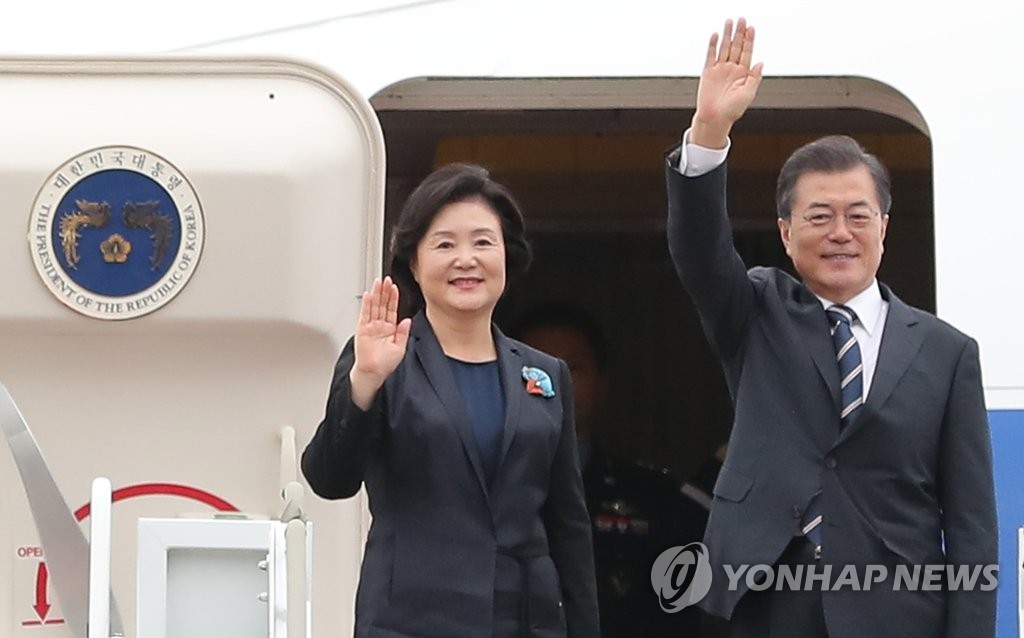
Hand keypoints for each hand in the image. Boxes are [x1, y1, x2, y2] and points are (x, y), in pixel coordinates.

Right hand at [349, 276, 410, 408]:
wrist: (373, 373)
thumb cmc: (385, 364)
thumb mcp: (400, 347)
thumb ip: (403, 333)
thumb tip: (407, 320)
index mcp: (390, 329)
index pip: (392, 309)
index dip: (393, 298)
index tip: (395, 287)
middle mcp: (380, 326)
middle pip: (382, 304)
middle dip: (384, 291)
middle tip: (386, 279)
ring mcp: (370, 326)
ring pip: (374, 306)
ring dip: (376, 294)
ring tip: (378, 283)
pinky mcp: (362, 330)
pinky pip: (364, 315)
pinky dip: (367, 305)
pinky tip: (368, 295)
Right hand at [691, 17, 763, 148]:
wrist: (715, 119)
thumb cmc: (732, 111)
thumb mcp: (748, 95)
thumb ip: (755, 78)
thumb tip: (760, 63)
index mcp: (743, 74)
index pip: (747, 52)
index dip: (749, 40)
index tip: (751, 28)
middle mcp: (732, 69)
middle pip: (736, 46)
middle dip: (739, 33)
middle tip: (741, 19)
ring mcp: (720, 70)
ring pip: (724, 48)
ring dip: (727, 35)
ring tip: (729, 22)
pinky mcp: (708, 72)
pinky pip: (710, 56)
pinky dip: (712, 45)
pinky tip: (715, 36)